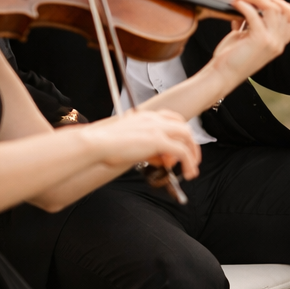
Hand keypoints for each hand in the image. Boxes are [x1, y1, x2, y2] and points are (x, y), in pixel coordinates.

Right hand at [81, 109, 202, 178]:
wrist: (97, 143)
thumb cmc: (106, 144)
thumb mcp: (130, 143)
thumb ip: (147, 148)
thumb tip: (158, 158)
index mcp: (146, 116)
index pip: (172, 119)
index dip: (179, 133)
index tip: (178, 147)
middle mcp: (154, 119)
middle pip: (183, 127)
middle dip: (190, 144)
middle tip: (191, 159)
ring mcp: (157, 128)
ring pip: (186, 138)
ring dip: (192, 154)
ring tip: (192, 169)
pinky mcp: (158, 140)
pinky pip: (182, 151)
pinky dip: (189, 162)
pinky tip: (189, 172)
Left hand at [209, 0, 289, 78]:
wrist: (222, 76)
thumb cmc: (231, 59)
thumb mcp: (246, 38)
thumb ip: (252, 23)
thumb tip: (247, 6)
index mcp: (278, 44)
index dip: (284, 5)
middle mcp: (278, 43)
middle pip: (284, 10)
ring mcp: (271, 42)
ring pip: (272, 8)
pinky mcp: (259, 40)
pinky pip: (255, 14)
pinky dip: (245, 5)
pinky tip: (237, 3)